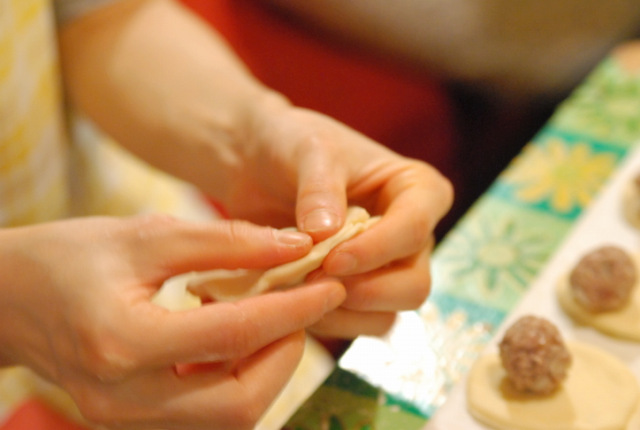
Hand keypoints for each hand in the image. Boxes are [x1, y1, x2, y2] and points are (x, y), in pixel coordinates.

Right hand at [0, 215, 344, 428]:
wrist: (9, 297)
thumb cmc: (71, 256)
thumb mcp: (148, 234)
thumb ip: (227, 242)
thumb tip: (295, 248)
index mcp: (121, 341)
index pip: (232, 337)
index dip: (292, 311)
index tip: (331, 285)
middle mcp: (122, 398)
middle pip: (237, 405)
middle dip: (287, 356)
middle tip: (305, 309)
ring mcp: (124, 420)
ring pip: (226, 419)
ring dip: (267, 371)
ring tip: (278, 320)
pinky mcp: (130, 423)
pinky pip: (204, 417)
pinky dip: (237, 380)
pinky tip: (239, 341)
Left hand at [221, 104, 452, 337]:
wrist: (258, 165)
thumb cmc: (293, 144)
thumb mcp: (308, 150)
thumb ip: (320, 189)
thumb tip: (326, 235)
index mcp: (417, 190)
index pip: (414, 229)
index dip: (375, 250)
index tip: (330, 259)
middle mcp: (411, 236)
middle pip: (413, 286)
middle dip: (364, 291)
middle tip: (313, 279)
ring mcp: (386, 269)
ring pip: (386, 316)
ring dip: (340, 312)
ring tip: (296, 287)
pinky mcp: (358, 293)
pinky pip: (355, 325)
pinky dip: (325, 320)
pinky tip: (292, 297)